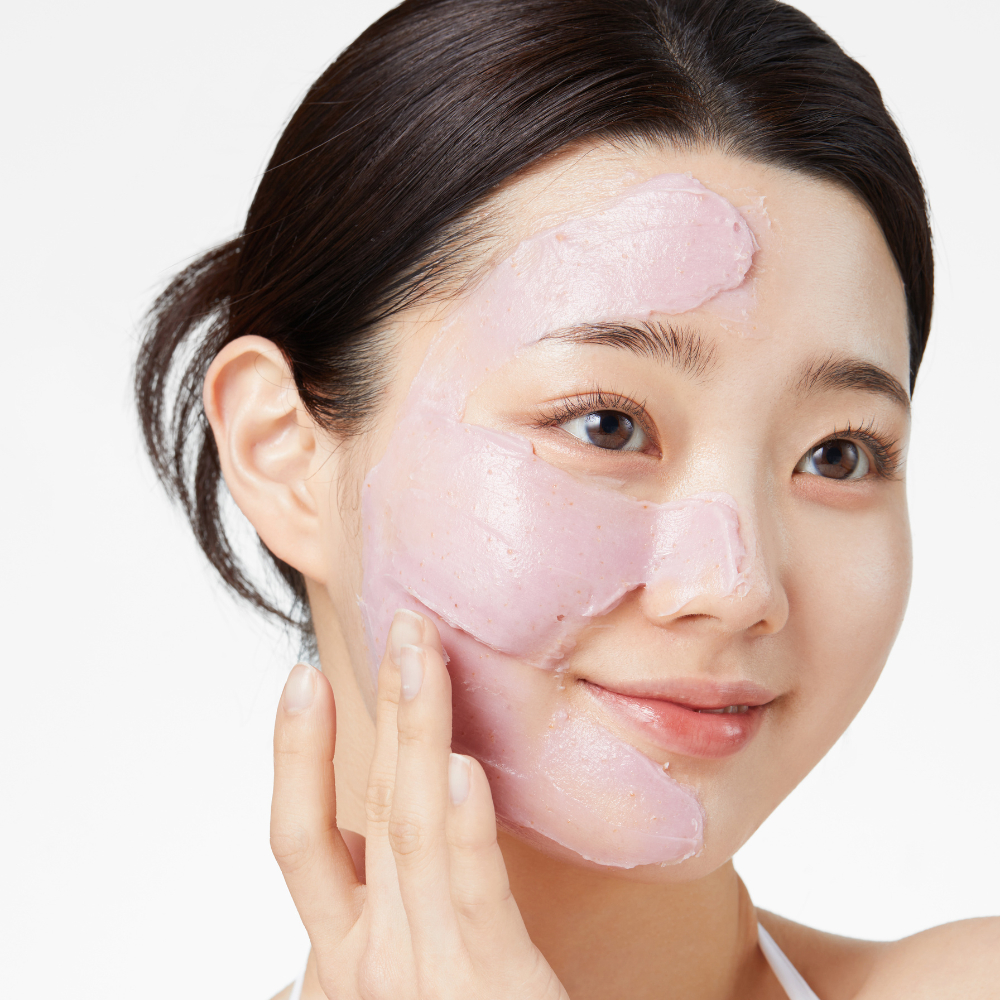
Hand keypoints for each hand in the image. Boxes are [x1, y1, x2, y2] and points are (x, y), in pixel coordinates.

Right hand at [270, 609, 569, 998]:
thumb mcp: (404, 978)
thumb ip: (394, 914)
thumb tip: (415, 836)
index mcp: (347, 953)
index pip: (300, 839)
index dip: (294, 756)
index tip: (305, 678)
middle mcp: (369, 958)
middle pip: (364, 808)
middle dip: (377, 709)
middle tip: (398, 625)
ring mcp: (422, 973)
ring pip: (409, 826)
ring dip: (415, 730)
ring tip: (422, 652)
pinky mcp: (492, 988)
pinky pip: (470, 896)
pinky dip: (465, 830)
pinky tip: (467, 766)